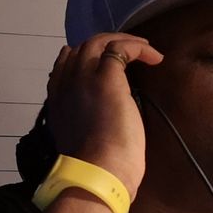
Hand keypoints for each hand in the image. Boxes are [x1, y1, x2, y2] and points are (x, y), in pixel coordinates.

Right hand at [45, 33, 163, 198]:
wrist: (98, 172)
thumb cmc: (96, 166)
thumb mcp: (83, 139)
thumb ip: (87, 121)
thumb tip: (101, 118)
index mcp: (57, 101)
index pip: (64, 64)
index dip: (83, 56)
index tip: (103, 60)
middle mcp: (66, 84)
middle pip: (82, 48)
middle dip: (106, 45)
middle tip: (130, 51)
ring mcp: (83, 78)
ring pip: (98, 42)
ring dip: (123, 41)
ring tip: (145, 49)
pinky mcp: (106, 78)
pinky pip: (120, 48)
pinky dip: (138, 48)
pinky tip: (155, 57)